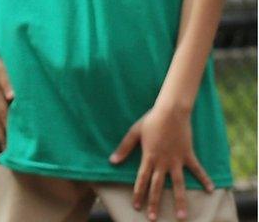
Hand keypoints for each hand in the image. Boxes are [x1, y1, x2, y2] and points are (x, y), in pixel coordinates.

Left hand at [112, 100, 212, 220]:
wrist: (171, 112)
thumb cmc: (150, 121)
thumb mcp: (134, 133)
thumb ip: (124, 148)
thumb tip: (112, 161)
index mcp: (149, 157)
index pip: (142, 180)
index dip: (139, 194)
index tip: (137, 207)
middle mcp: (163, 162)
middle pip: (158, 186)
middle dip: (154, 203)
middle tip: (153, 219)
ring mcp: (177, 160)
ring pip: (178, 184)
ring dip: (179, 201)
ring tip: (180, 216)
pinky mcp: (188, 155)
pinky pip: (197, 170)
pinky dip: (204, 179)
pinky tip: (210, 190)